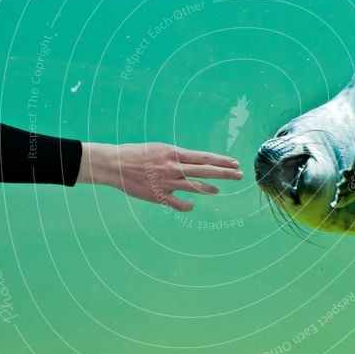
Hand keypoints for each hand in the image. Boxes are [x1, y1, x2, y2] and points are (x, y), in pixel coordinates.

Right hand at [76, 142, 242, 210]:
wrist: (115, 165)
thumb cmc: (136, 154)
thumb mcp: (159, 149)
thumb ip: (176, 156)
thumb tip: (192, 161)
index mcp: (174, 153)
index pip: (204, 157)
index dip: (221, 161)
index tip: (235, 163)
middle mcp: (174, 167)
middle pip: (205, 171)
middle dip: (225, 173)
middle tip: (239, 175)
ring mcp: (167, 183)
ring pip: (195, 187)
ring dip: (209, 189)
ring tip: (218, 190)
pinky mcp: (159, 196)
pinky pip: (178, 204)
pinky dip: (187, 205)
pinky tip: (192, 205)